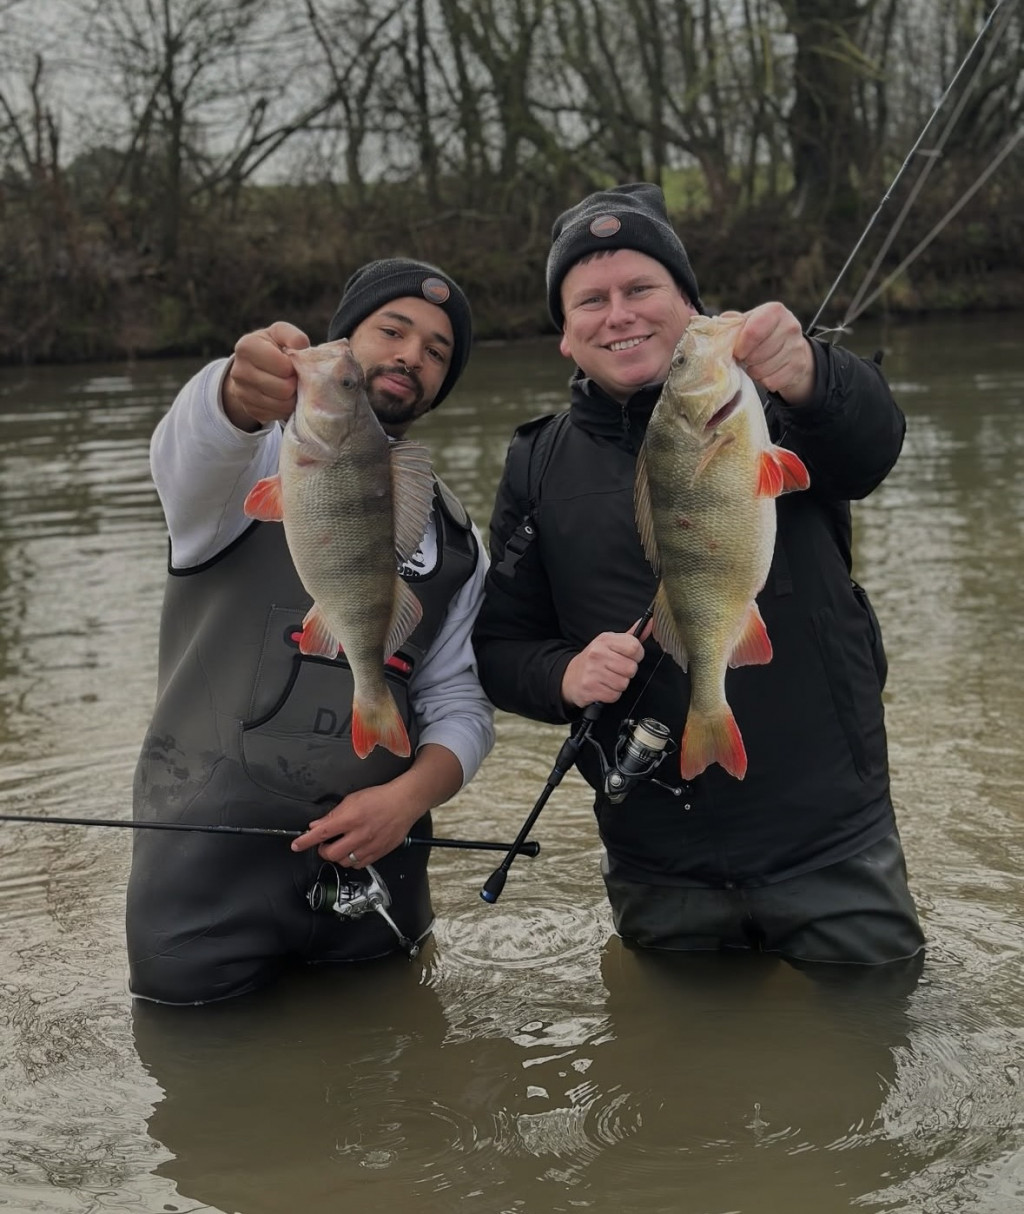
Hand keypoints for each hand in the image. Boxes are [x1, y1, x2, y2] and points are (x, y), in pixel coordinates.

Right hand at [221, 321, 310, 431]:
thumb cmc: (272, 347)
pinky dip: (285, 408)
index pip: (284, 367)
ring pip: (282, 405)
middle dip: (294, 383)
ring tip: (291, 386)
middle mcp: (239, 371)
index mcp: (247, 347)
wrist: (252, 366)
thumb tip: (301, 347)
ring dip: (292, 397)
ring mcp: (241, 393)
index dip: (293, 367)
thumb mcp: (280, 334)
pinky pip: (276, 415)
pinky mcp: (249, 410)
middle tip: (293, 377)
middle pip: (283, 388)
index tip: (291, 363)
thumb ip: (293, 336)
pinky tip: (284, 397)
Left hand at [290, 782, 420, 867]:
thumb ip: (333, 815)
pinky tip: (353, 851)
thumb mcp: (353, 799)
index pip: (322, 833)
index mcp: (350, 818)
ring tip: (340, 847)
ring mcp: (370, 845)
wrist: (404, 802)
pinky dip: (352, 861)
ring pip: (345, 862)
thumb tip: (316, 825)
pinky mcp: (379, 852)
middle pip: (331, 854)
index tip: (296, 845)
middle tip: (324, 844)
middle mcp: (359, 834)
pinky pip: (359, 864)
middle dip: (323, 851)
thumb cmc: (379, 797)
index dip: (305, 841)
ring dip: (338, 857)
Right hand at [561, 626, 647, 707]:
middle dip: (627, 672)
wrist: (570, 676)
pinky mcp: (590, 688)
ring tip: (609, 678)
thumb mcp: (610, 643)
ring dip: (619, 684)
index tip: (629, 657)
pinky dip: (611, 694)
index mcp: (605, 640)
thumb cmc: (595, 659)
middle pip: (631, 668)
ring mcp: (592, 671)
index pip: (634, 647)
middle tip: (616, 670)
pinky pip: (614, 695)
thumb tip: (651, 623)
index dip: (637, 655)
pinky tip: (604, 686)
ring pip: (623, 684)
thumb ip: (632, 636)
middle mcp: (597, 653)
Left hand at [726, 303, 815, 405]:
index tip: (737, 351)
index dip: (740, 347)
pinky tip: (766, 372)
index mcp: (775, 311)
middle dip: (746, 360)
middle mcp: (790, 326)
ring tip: (756, 364)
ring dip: (754, 372)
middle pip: (756, 355)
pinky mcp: (799, 366)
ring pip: (763, 371)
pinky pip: (772, 382)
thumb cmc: (763, 333)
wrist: (792, 347)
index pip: (753, 332)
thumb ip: (734, 323)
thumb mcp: (749, 322)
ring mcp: (797, 347)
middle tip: (747, 358)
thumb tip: (721, 323)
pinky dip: (765, 381)